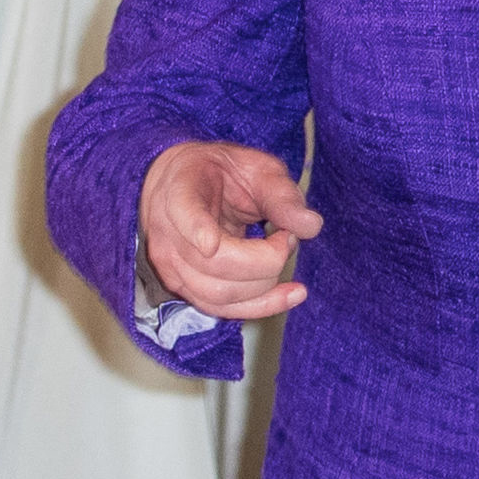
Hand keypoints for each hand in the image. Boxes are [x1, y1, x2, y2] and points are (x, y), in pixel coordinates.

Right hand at [138, 140, 322, 321]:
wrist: (191, 185)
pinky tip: (293, 294)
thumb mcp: (258, 169)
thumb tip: (311, 225)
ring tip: (285, 252)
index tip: (210, 243)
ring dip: (265, 283)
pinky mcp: (185, 288)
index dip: (195, 229)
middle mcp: (167, 233)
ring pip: (218, 294)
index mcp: (180, 190)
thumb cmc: (226, 174)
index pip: (182, 212)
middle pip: (213, 264)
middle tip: (287, 236)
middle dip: (264, 259)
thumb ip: (282, 194)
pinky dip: (260, 306)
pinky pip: (221, 309)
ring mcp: (171, 265)